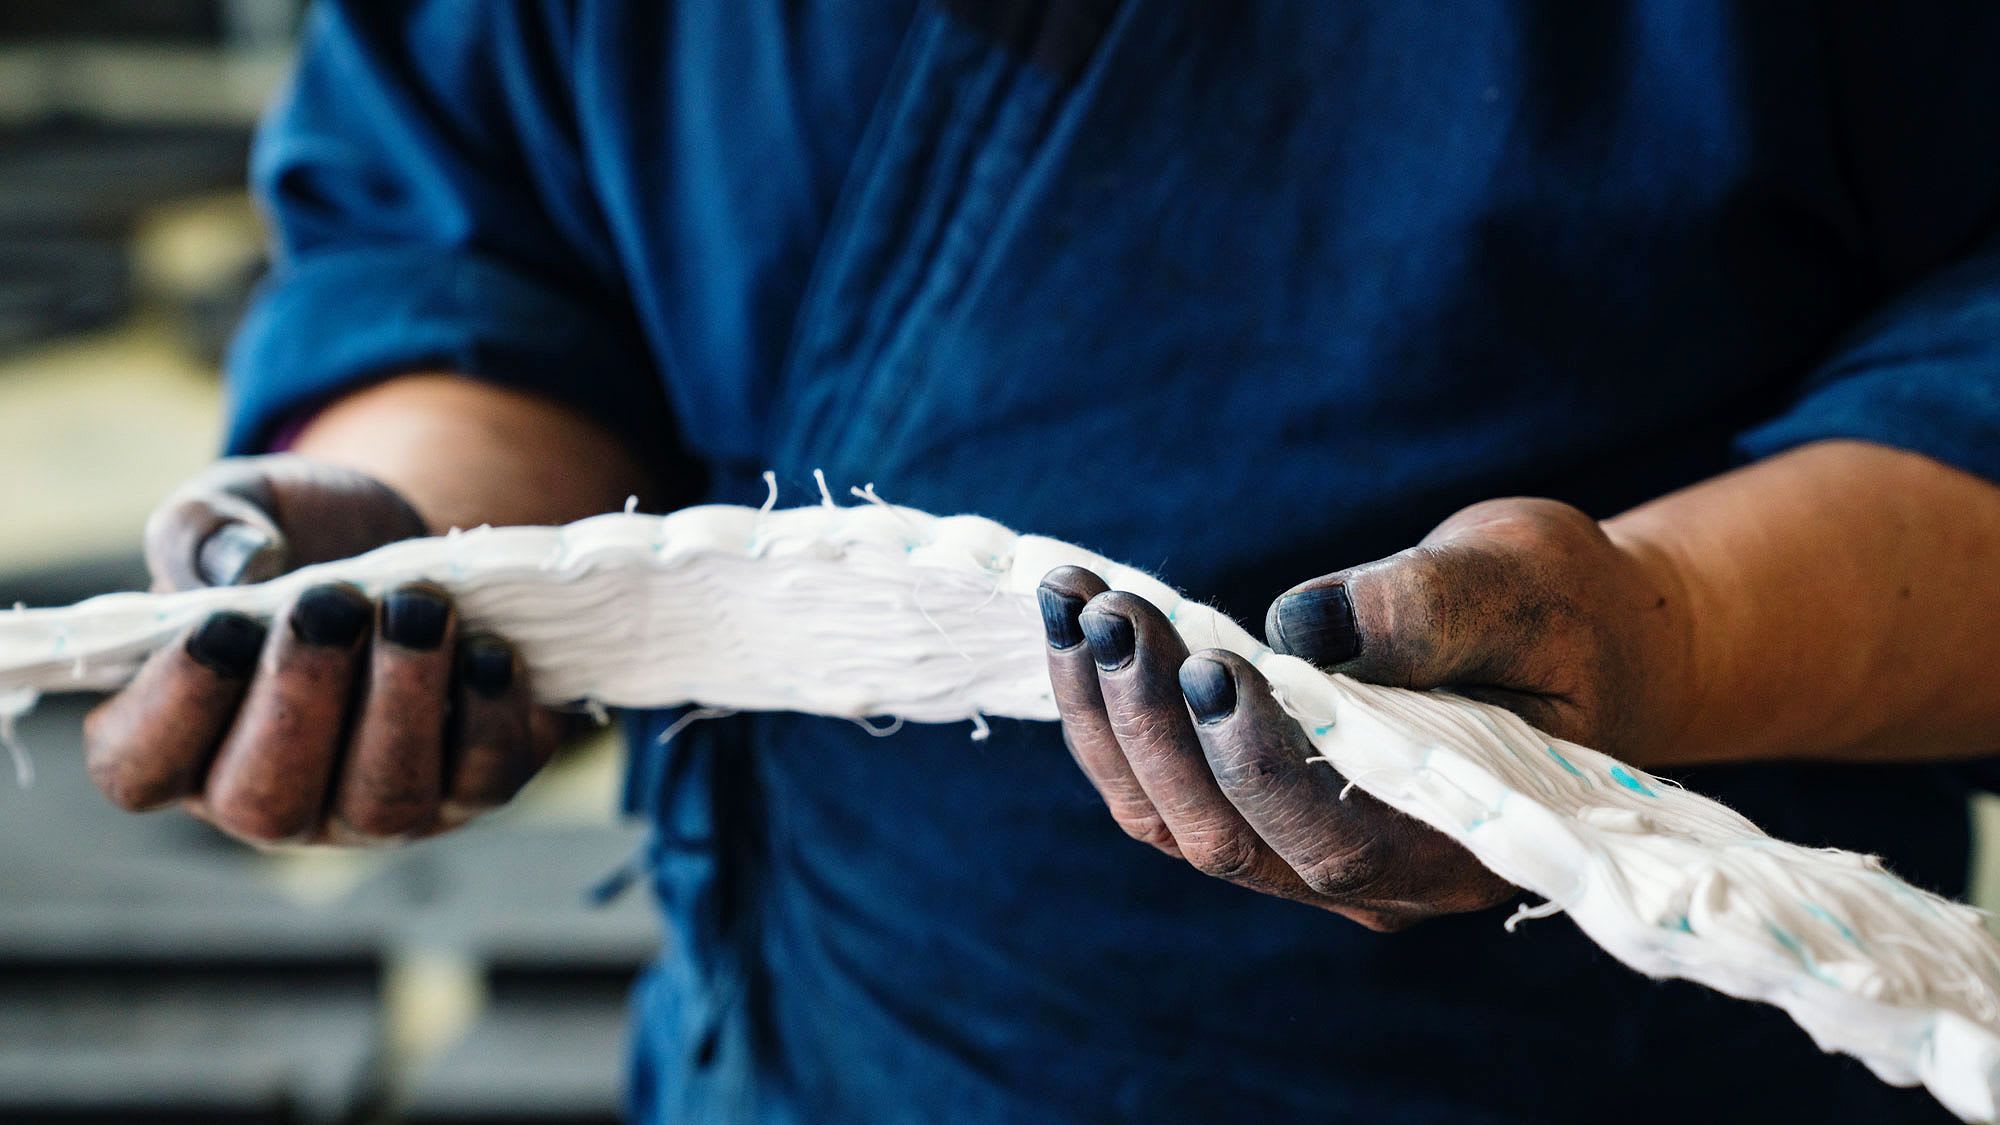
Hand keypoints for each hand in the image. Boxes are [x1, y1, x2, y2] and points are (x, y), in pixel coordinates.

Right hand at [83, 454, 562, 845]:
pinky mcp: (471, 786)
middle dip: (302, 698)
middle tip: (331, 602)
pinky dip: (489, 713)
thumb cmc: (298, 538)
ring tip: (420, 606)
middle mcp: (275, 796)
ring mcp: (374, 808)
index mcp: (181, 739)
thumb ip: (205, 530)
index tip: (223, 623)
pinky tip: (487, 646)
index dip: (177, 707)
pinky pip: (481, 778)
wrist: (408, 541)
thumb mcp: (237, 507)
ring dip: (402, 700)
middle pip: (265, 804)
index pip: (141, 770)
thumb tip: (244, 566)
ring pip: (382, 803)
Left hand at [1039, 497, 1691, 929]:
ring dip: (1105, 713)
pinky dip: (1106, 708)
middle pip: (1225, 839)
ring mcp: (1301, 850)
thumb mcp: (1523, 583)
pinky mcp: (1254, 805)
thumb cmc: (1562, 613)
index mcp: (1458, 844)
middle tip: (1112, 610)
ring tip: (1072, 598)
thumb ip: (1431, 609)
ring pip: (1170, 819)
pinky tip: (1077, 618)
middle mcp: (1371, 877)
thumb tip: (1305, 626)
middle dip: (1152, 725)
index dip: (1259, 765)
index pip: (1334, 842)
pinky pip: (1157, 784)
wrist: (1568, 638)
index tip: (1212, 663)